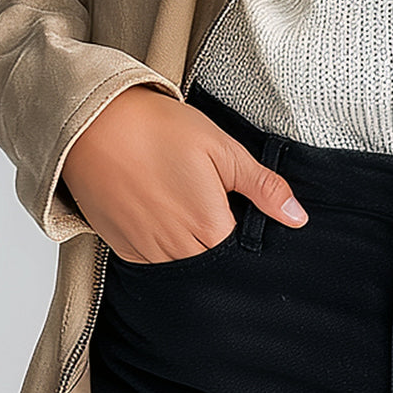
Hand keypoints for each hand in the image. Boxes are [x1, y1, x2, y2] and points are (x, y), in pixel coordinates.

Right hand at [60, 85, 308, 263]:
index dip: (247, 240)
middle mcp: (177, 248)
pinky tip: (163, 219)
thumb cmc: (161, 129)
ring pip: (182, 269)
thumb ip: (262, 187)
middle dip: (221, 247)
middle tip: (214, 211)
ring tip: (187, 212)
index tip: (243, 218)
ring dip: (192, 251)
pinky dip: (163, 250)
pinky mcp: (121, 246)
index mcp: (209, 226)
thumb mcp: (223, 149)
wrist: (94, 123)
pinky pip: (151, 263)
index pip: (241, 255)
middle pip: (212, 266)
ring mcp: (146, 250)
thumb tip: (298, 217)